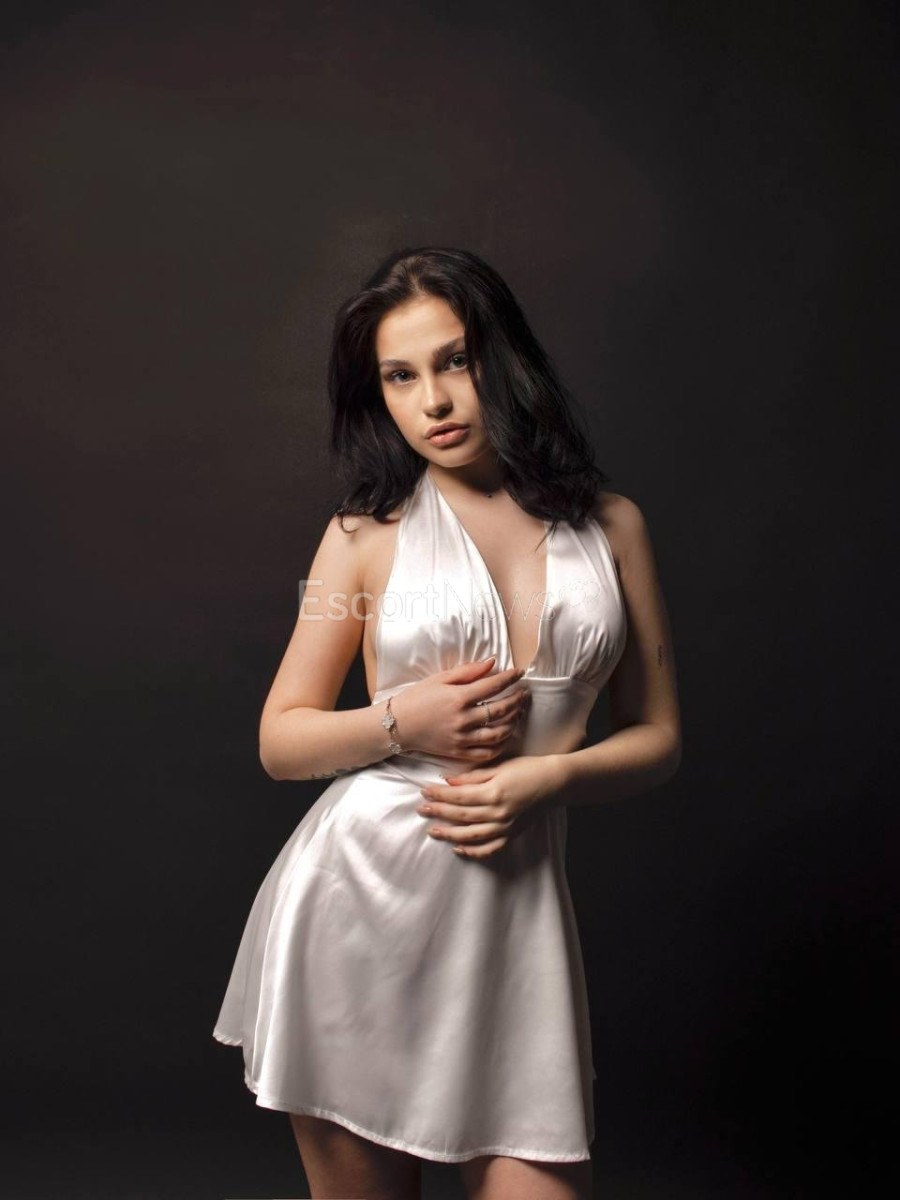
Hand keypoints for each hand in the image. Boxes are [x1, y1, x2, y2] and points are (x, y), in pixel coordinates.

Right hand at [389, 658, 530, 763]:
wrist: (397, 725)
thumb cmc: (417, 698)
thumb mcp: (439, 679)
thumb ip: (468, 671)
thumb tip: (492, 663)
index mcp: (458, 698)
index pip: (493, 686)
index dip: (510, 678)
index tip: (520, 672)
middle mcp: (463, 719)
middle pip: (501, 710)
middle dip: (517, 700)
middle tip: (524, 694)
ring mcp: (462, 738)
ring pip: (499, 734)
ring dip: (513, 723)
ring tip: (518, 714)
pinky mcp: (458, 753)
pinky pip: (487, 753)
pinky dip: (501, 745)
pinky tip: (505, 736)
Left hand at [416, 755, 566, 859]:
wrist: (554, 783)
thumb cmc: (527, 769)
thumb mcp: (499, 766)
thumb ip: (473, 776)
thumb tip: (447, 780)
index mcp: (493, 792)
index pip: (458, 795)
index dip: (439, 795)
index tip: (423, 792)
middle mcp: (497, 813)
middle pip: (461, 815)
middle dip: (439, 812)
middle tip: (421, 810)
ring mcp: (505, 827)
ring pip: (471, 835)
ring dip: (450, 834)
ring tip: (433, 831)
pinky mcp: (512, 835)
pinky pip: (490, 848)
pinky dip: (473, 852)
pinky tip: (458, 849)